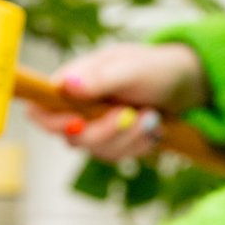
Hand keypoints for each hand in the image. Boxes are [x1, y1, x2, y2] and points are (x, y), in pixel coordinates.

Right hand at [27, 42, 209, 163]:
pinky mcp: (112, 143)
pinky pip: (117, 157)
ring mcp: (96, 127)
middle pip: (73, 138)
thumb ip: (99, 79)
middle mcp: (79, 107)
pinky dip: (138, 145)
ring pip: (98, 151)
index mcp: (74, 83)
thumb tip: (66, 85)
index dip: (52, 122)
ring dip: (129, 137)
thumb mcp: (130, 69)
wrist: (182, 83)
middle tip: (128, 114)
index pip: (42, 109)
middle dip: (105, 132)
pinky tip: (151, 126)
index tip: (77, 122)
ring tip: (150, 115)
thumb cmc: (155, 67)